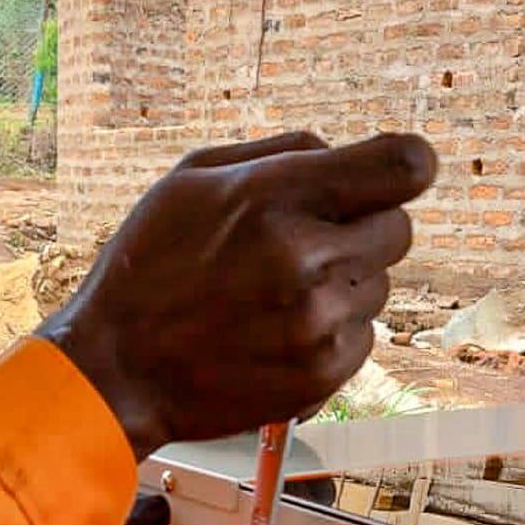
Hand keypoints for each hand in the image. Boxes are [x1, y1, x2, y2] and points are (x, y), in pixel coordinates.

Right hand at [38, 131, 437, 460]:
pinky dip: (331, 333)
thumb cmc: (149, 265)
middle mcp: (307, 258)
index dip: (407, 165)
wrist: (116, 368)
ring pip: (381, 286)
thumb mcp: (191, 180)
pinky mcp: (323, 372)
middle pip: (400, 228)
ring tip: (276, 296)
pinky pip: (364, 336)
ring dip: (344, 285)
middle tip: (308, 243)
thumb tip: (344, 152)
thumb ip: (278, 153)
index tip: (394, 174)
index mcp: (276, 197)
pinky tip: (276, 333)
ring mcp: (319, 321)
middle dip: (362, 229)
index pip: (403, 165)